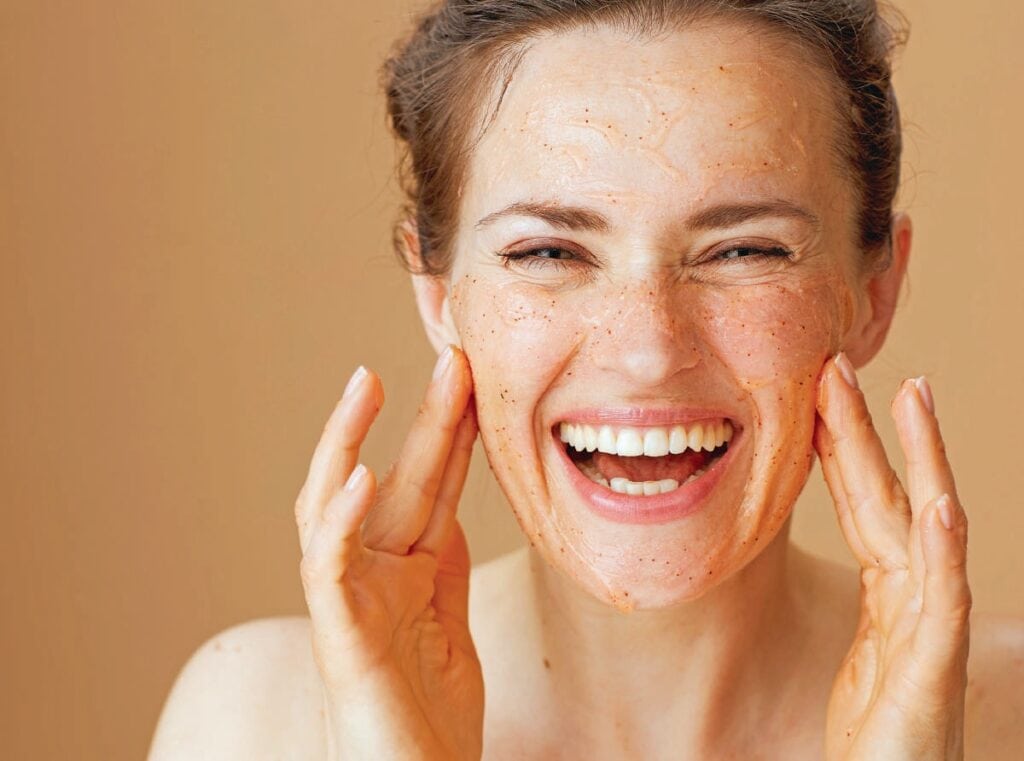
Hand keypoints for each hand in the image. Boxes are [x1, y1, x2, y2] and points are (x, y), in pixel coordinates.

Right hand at [294, 346, 483, 760]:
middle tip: (451, 358)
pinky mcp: (339, 635)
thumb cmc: (427, 714)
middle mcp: (369, 573)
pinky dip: (337, 522)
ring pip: (334, 506)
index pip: (432, 486)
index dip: (452, 432)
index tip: (476, 380)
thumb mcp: (449, 622)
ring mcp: (348, 600)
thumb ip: (443, 565)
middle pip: (394, 480)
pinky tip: (358, 477)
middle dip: (423, 418)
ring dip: (348, 443)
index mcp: (402, 569)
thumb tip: (450, 509)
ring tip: (365, 384)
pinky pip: (328, 569)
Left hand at [815, 353, 970, 760]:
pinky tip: (942, 504)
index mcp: (890, 594)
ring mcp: (928, 630)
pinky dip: (944, 551)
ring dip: (920, 460)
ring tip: (913, 397)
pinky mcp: (932, 671)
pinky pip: (942, 601)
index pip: (863, 504)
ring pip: (925, 528)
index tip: (820, 391)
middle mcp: (914, 600)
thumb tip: (849, 563)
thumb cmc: (881, 738)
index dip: (843, 447)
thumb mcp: (862, 658)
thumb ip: (865, 608)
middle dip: (866, 430)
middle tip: (842, 363)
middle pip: (889, 497)